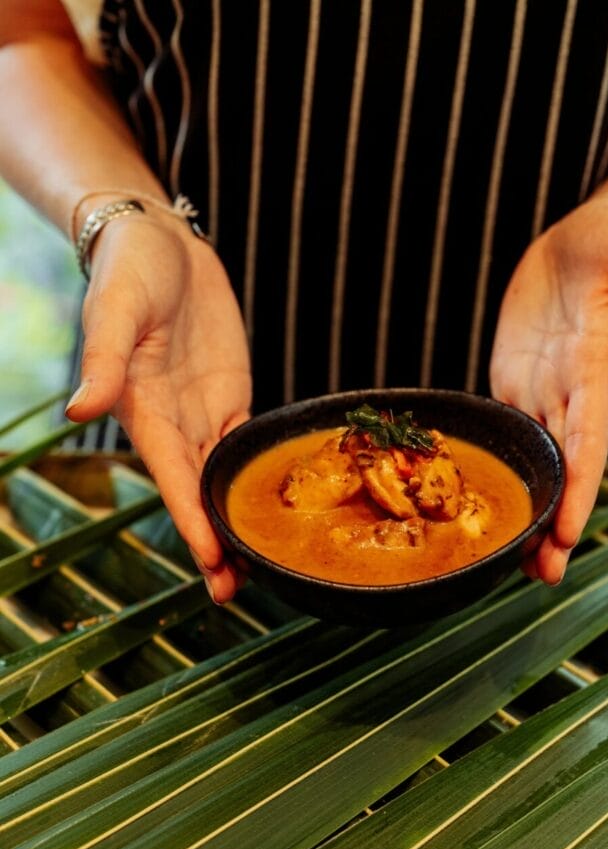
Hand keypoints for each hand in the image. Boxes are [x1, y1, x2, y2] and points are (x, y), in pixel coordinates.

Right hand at [65, 210, 251, 603]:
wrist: (161, 242)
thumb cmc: (130, 270)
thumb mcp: (116, 308)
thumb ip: (105, 359)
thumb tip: (81, 411)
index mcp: (144, 409)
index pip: (172, 477)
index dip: (192, 519)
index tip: (211, 560)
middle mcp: (175, 421)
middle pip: (198, 492)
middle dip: (214, 541)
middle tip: (236, 590)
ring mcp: (205, 411)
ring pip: (223, 478)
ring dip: (235, 521)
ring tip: (258, 565)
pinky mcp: (231, 395)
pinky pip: (246, 443)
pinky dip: (255, 478)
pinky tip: (269, 508)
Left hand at [489, 197, 607, 584]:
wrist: (581, 240)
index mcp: (595, 372)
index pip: (589, 443)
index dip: (578, 490)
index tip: (566, 535)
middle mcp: (567, 392)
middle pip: (560, 468)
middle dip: (551, 521)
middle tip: (539, 576)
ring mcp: (537, 389)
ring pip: (529, 460)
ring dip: (522, 508)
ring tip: (506, 560)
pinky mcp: (511, 379)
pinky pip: (499, 429)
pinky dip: (494, 467)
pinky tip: (478, 500)